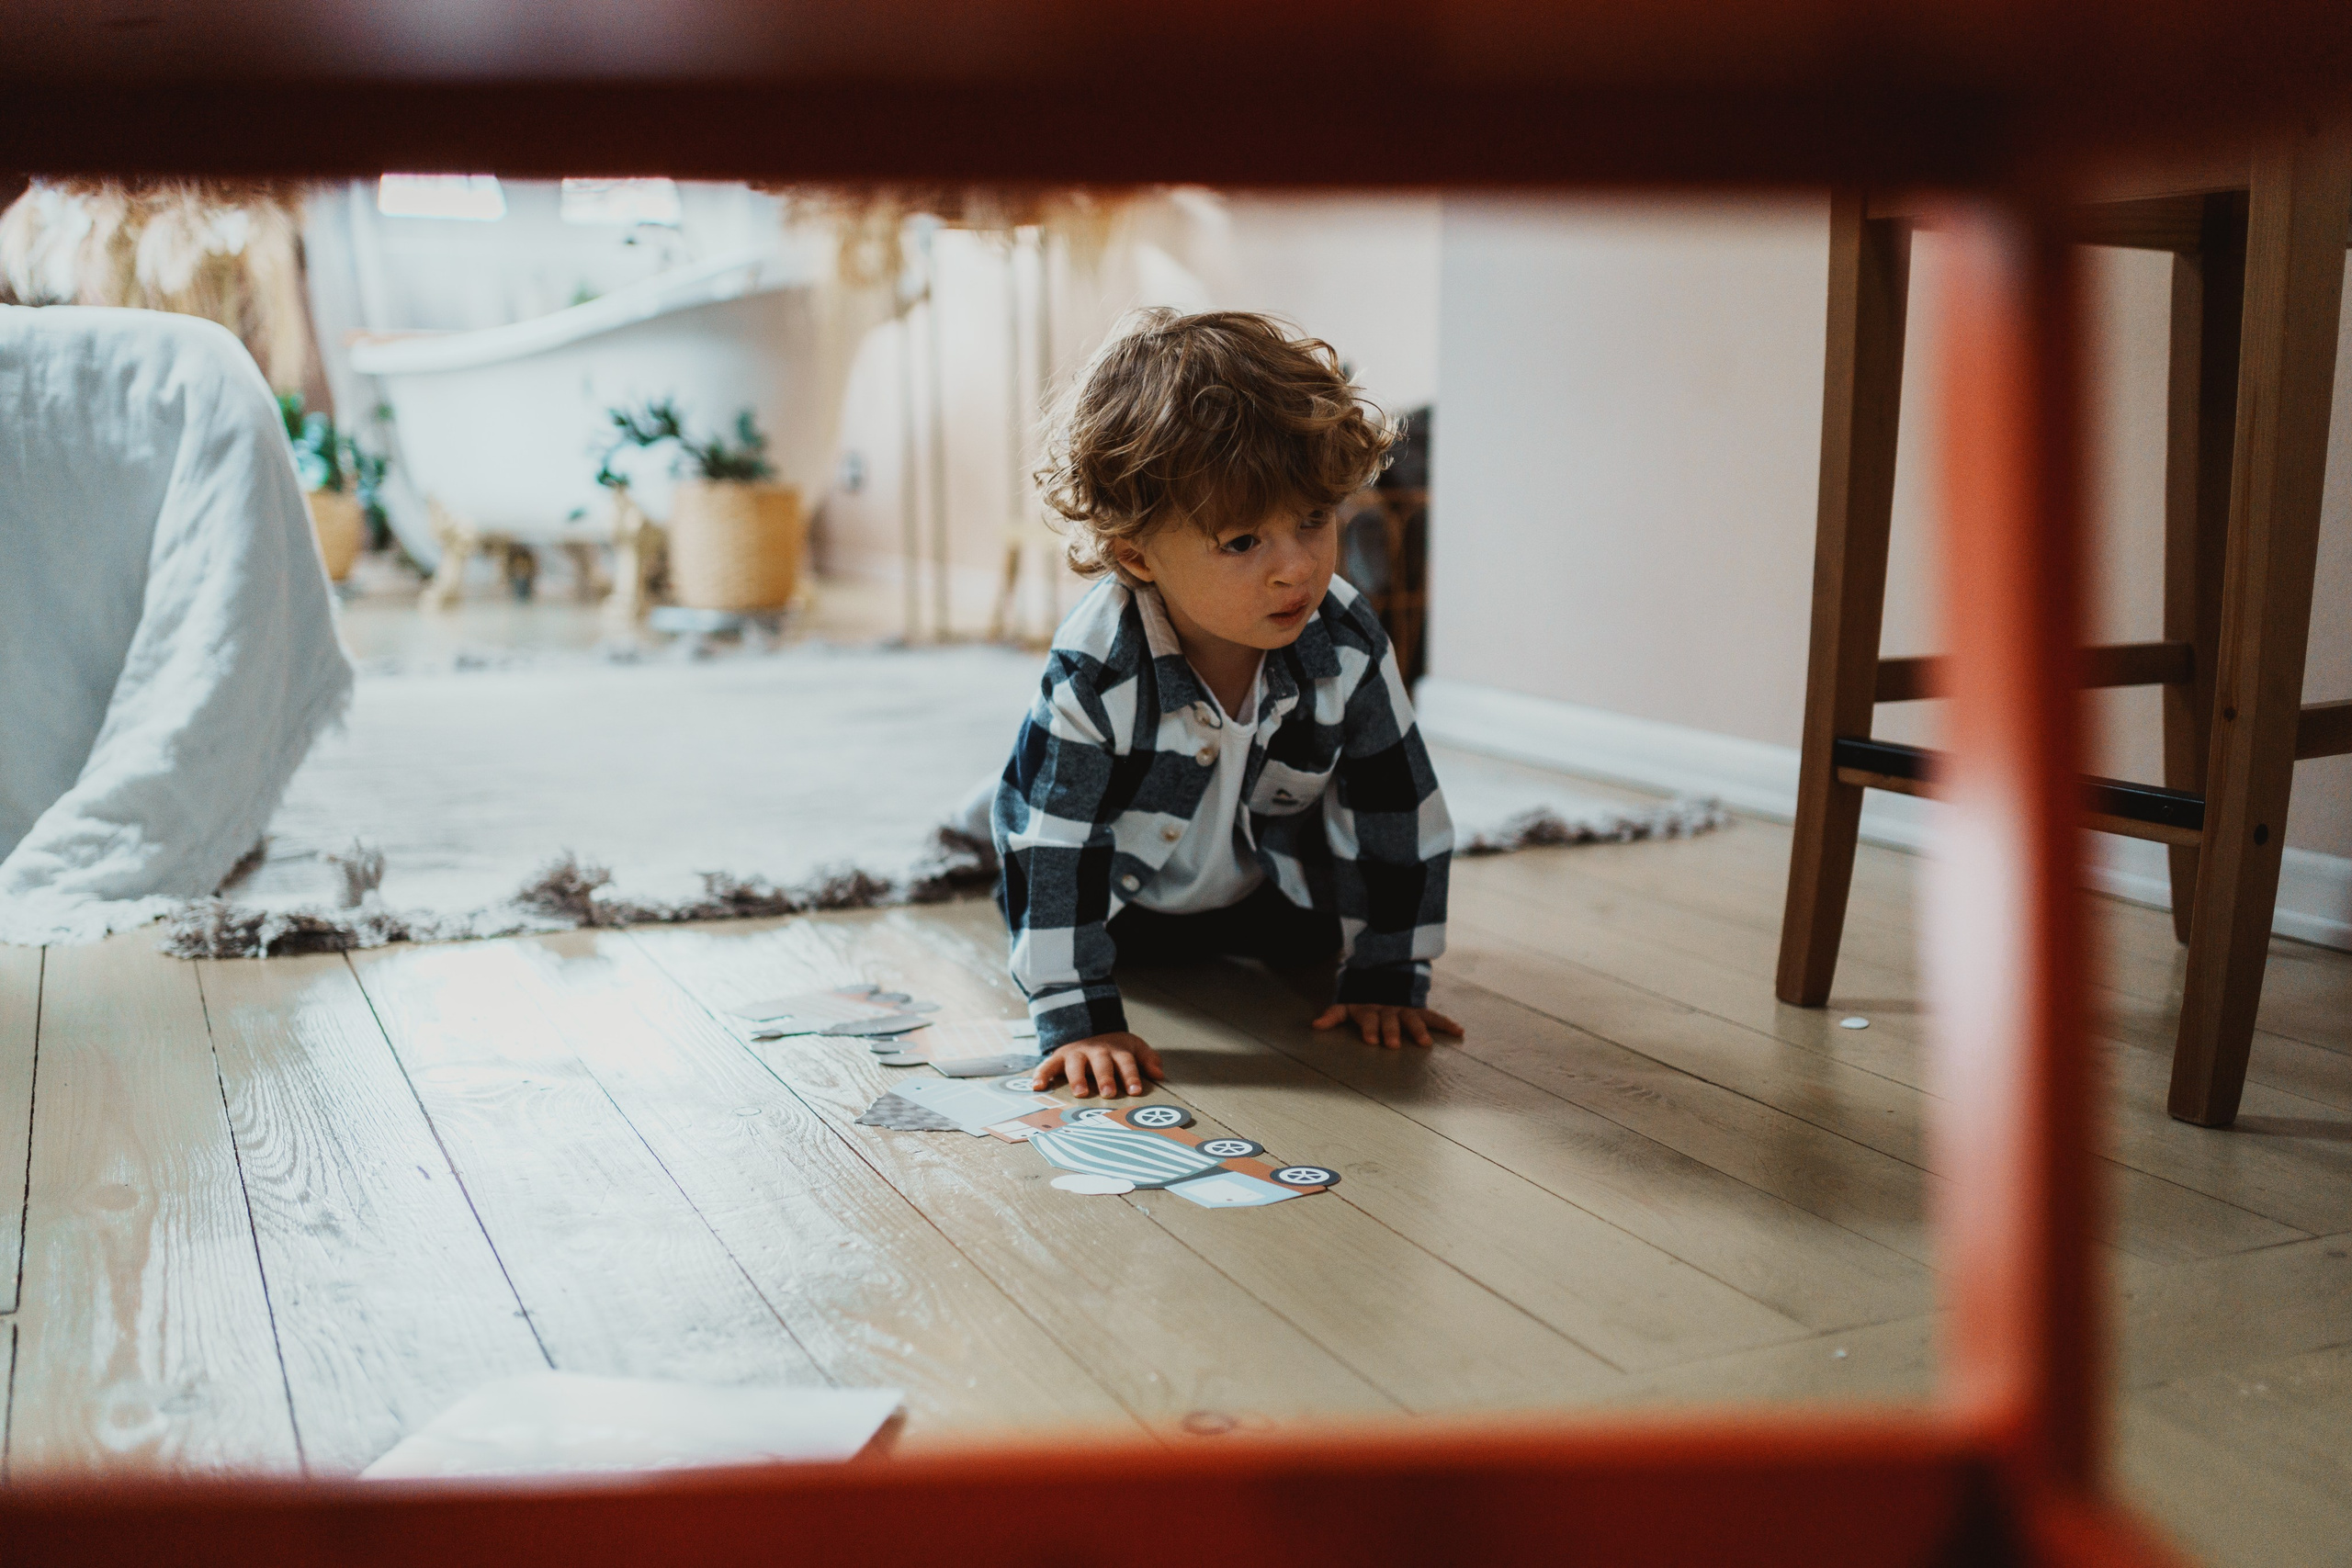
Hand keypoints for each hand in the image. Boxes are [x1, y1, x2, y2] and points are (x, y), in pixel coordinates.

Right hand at [1031, 1032, 1166, 1097]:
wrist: (1089, 1028)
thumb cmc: (1115, 1048)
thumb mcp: (1134, 1047)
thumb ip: (1148, 1059)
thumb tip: (1160, 1074)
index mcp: (1116, 1049)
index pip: (1126, 1062)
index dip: (1131, 1075)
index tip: (1136, 1090)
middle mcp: (1095, 1050)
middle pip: (1101, 1062)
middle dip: (1105, 1077)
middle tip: (1109, 1092)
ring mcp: (1075, 1053)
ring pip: (1075, 1063)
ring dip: (1077, 1078)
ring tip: (1080, 1092)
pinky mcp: (1058, 1058)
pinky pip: (1047, 1066)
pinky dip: (1041, 1075)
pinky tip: (1037, 1087)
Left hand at [1311, 1003, 1464, 1048]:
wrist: (1383, 971)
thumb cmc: (1362, 997)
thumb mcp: (1346, 1003)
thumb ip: (1332, 1015)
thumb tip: (1315, 1026)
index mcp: (1369, 1009)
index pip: (1369, 1020)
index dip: (1369, 1029)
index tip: (1370, 1041)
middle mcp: (1388, 1010)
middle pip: (1390, 1021)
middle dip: (1391, 1032)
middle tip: (1393, 1044)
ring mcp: (1405, 1009)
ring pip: (1413, 1019)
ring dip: (1419, 1030)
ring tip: (1425, 1043)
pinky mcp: (1419, 1009)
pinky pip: (1434, 1016)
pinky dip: (1446, 1023)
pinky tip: (1459, 1031)